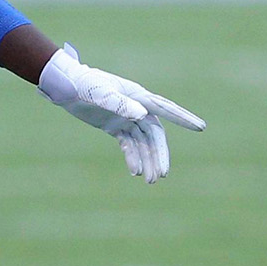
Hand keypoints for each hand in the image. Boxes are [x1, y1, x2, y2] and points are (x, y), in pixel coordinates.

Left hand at [39, 43, 204, 183]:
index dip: (183, 118)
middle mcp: (136, 107)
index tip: (200, 127)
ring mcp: (127, 117)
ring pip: (143, 143)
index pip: (165, 109)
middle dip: (160, 155)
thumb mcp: (101, 94)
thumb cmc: (84, 85)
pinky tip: (135, 171)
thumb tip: (142, 115)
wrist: (65, 87)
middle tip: (163, 174)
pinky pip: (129, 144)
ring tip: (150, 180)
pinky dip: (133, 157)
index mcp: (138, 96)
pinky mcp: (115, 126)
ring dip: (148, 160)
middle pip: (155, 134)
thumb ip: (121, 104)